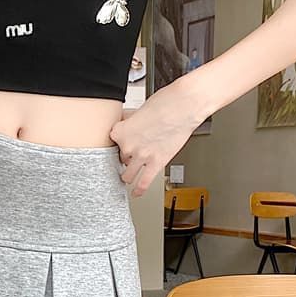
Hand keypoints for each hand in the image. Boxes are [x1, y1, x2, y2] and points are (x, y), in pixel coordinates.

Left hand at [109, 81, 206, 197]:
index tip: (121, 144)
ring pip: (127, 174)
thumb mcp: (138, 110)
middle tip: (131, 154)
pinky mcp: (156, 163)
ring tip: (127, 176)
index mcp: (120, 131)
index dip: (119, 143)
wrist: (184, 106)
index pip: (111, 143)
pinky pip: (144, 182)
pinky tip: (136, 193)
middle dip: (126, 156)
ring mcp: (141, 156)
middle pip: (120, 157)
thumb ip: (129, 122)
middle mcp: (128, 145)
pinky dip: (139, 190)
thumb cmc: (165, 103)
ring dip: (127, 175)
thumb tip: (125, 124)